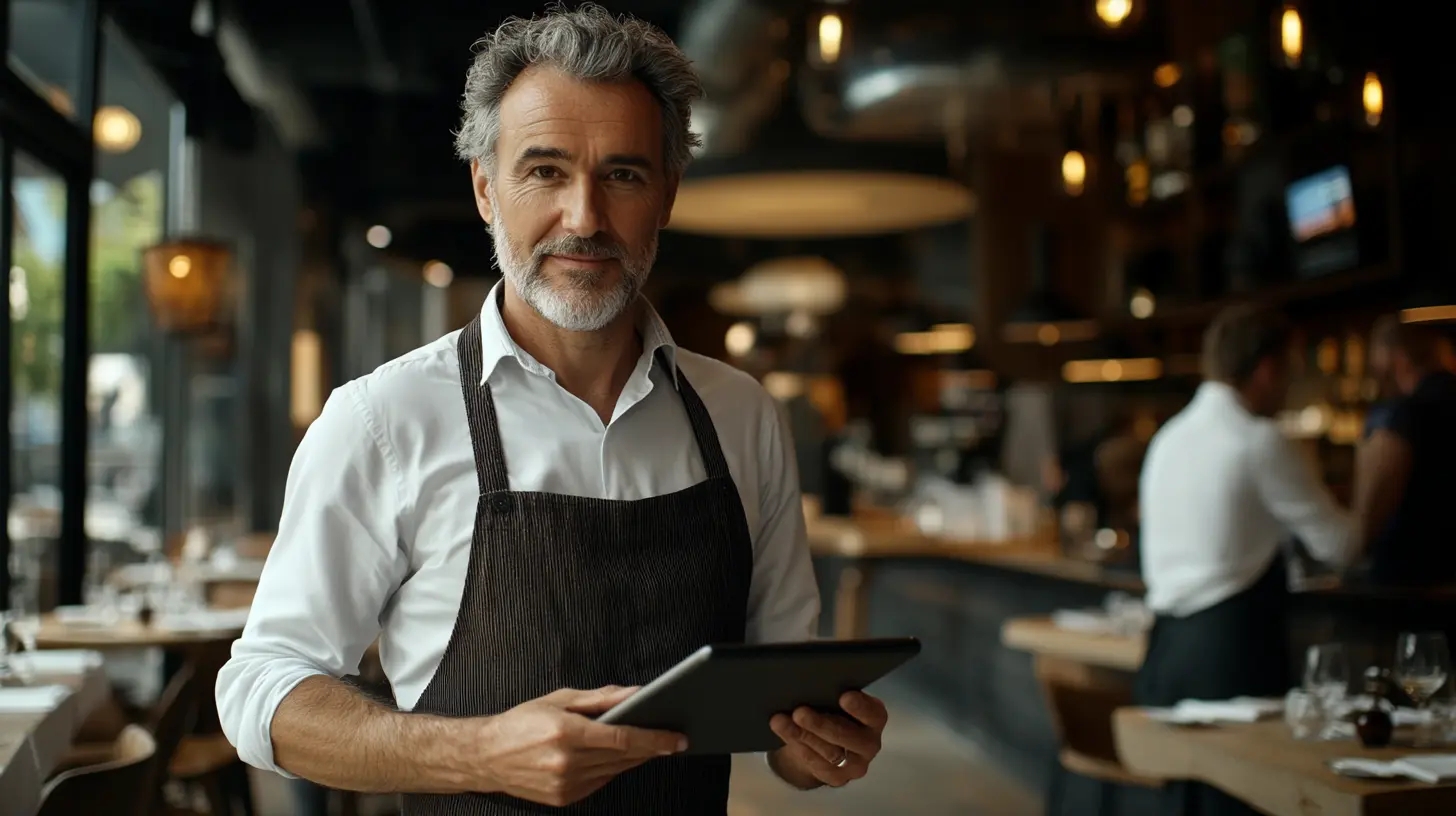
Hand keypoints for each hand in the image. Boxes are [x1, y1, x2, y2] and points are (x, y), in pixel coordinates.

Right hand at [477, 686, 686, 805]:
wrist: (486, 757)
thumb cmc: (522, 722)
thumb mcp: (560, 699)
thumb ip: (601, 698)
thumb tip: (635, 693)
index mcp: (567, 733)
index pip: (623, 738)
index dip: (655, 739)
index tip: (677, 738)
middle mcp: (568, 762)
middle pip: (624, 757)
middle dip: (652, 748)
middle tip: (674, 739)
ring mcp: (566, 785)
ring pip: (615, 771)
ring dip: (635, 759)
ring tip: (652, 745)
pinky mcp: (564, 798)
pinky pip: (600, 782)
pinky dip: (613, 770)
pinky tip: (620, 758)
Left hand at [768, 691, 886, 788]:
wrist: (828, 742)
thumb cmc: (835, 713)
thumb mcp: (839, 701)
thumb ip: (833, 695)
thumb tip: (810, 687)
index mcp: (874, 719)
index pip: (873, 713)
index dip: (860, 707)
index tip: (844, 697)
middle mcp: (869, 743)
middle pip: (846, 736)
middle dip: (820, 724)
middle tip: (799, 712)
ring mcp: (855, 764)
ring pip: (828, 752)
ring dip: (802, 736)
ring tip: (781, 722)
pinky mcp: (838, 777)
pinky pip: (815, 763)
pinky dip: (797, 745)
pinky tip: (785, 733)